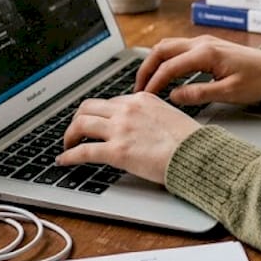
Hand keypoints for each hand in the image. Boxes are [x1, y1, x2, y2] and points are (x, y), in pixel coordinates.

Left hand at [57, 93, 199, 183]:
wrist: (196, 154)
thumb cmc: (190, 141)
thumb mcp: (169, 116)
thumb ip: (150, 116)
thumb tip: (142, 127)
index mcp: (141, 100)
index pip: (110, 102)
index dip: (98, 113)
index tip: (94, 121)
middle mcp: (127, 110)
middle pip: (88, 107)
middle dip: (78, 119)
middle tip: (76, 131)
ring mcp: (120, 129)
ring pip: (80, 124)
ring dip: (69, 135)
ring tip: (67, 145)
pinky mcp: (116, 151)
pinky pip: (83, 151)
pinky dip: (69, 156)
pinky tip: (64, 161)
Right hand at [136, 35, 260, 105]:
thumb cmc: (258, 81)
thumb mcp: (229, 92)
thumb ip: (199, 94)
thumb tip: (174, 96)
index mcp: (206, 53)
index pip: (170, 66)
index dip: (154, 82)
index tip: (145, 97)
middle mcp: (201, 43)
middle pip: (162, 50)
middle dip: (146, 68)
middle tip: (138, 88)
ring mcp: (203, 42)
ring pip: (168, 46)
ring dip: (154, 62)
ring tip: (146, 82)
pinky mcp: (206, 46)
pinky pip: (178, 48)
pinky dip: (165, 60)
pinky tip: (163, 74)